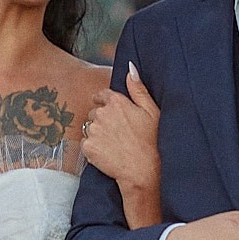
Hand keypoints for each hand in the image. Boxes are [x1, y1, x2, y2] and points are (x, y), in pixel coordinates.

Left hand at [83, 66, 162, 216]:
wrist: (143, 171)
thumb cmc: (152, 141)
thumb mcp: (151, 111)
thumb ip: (138, 88)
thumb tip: (130, 68)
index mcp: (117, 102)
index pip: (102, 95)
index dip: (105, 103)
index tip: (111, 112)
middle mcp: (102, 113)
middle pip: (94, 112)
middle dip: (102, 120)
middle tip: (118, 133)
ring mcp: (93, 130)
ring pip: (89, 128)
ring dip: (97, 134)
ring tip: (114, 144)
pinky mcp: (88, 147)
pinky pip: (86, 143)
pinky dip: (94, 148)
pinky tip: (108, 153)